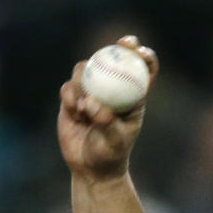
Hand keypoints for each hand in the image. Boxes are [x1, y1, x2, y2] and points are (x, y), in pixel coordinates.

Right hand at [57, 36, 157, 181]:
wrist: (91, 168)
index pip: (142, 72)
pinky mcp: (72, 99)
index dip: (143, 57)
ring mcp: (91, 93)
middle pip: (113, 60)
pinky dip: (70, 96)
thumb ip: (106, 122)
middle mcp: (112, 91)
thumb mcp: (115, 140)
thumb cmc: (111, 154)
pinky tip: (75, 112)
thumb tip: (92, 103)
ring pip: (86, 70)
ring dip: (84, 83)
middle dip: (117, 47)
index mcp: (132, 98)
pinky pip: (68, 87)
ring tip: (85, 110)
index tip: (140, 51)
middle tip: (121, 44)